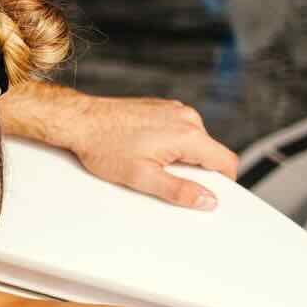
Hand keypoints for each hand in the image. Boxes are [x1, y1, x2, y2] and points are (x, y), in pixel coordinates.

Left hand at [66, 95, 236, 209]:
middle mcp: (186, 117)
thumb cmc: (104, 146)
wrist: (79, 120)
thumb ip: (179, 191)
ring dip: (180, 156)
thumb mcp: (143, 178)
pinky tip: (144, 149)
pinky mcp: (162, 107)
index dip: (223, 183)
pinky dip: (169, 143)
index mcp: (188, 134)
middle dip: (195, 170)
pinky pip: (178, 130)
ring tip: (148, 161)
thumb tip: (207, 200)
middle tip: (165, 179)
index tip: (209, 194)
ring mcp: (174, 109)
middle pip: (210, 151)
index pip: (226, 162)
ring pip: (194, 141)